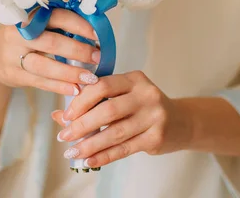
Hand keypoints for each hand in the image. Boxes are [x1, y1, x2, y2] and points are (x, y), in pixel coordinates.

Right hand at [0, 9, 101, 95]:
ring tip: (90, 78)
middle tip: (97, 56)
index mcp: (27, 16)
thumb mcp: (33, 24)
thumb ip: (56, 24)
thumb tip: (94, 25)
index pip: (55, 16)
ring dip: (70, 72)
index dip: (77, 25)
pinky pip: (40, 82)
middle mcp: (18, 35)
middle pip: (51, 42)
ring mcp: (13, 56)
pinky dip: (59, 87)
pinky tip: (75, 89)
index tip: (96, 34)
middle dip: (77, 50)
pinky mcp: (14, 75)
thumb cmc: (22, 37)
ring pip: (45, 66)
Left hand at [51, 71, 194, 167]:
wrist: (182, 122)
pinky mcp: (156, 138)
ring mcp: (154, 117)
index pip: (102, 86)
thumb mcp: (123, 96)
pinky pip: (124, 149)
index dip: (80, 101)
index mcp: (134, 79)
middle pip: (107, 111)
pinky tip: (88, 160)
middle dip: (81, 125)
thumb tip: (58, 115)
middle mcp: (147, 95)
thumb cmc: (143, 106)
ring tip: (71, 151)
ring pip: (114, 133)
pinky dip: (104, 156)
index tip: (66, 115)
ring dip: (89, 144)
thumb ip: (93, 102)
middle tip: (64, 135)